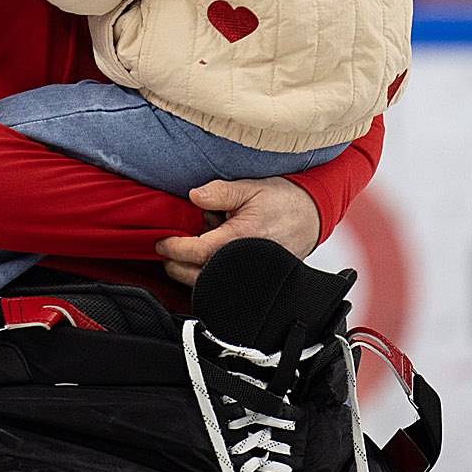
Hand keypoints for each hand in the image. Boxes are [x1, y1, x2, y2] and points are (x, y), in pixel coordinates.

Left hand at [155, 176, 320, 288]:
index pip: (198, 252)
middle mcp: (243, 262)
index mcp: (240, 239)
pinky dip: (207, 273)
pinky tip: (205, 257)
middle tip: (164, 251)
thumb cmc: (284, 201)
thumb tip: (194, 196)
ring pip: (210, 283)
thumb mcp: (251, 188)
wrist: (312, 216)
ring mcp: (248, 273)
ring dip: (190, 271)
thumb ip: (221, 193)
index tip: (160, 243)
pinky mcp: (251, 278)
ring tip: (183, 252)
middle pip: (198, 275)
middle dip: (176, 265)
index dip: (175, 248)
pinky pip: (223, 281)